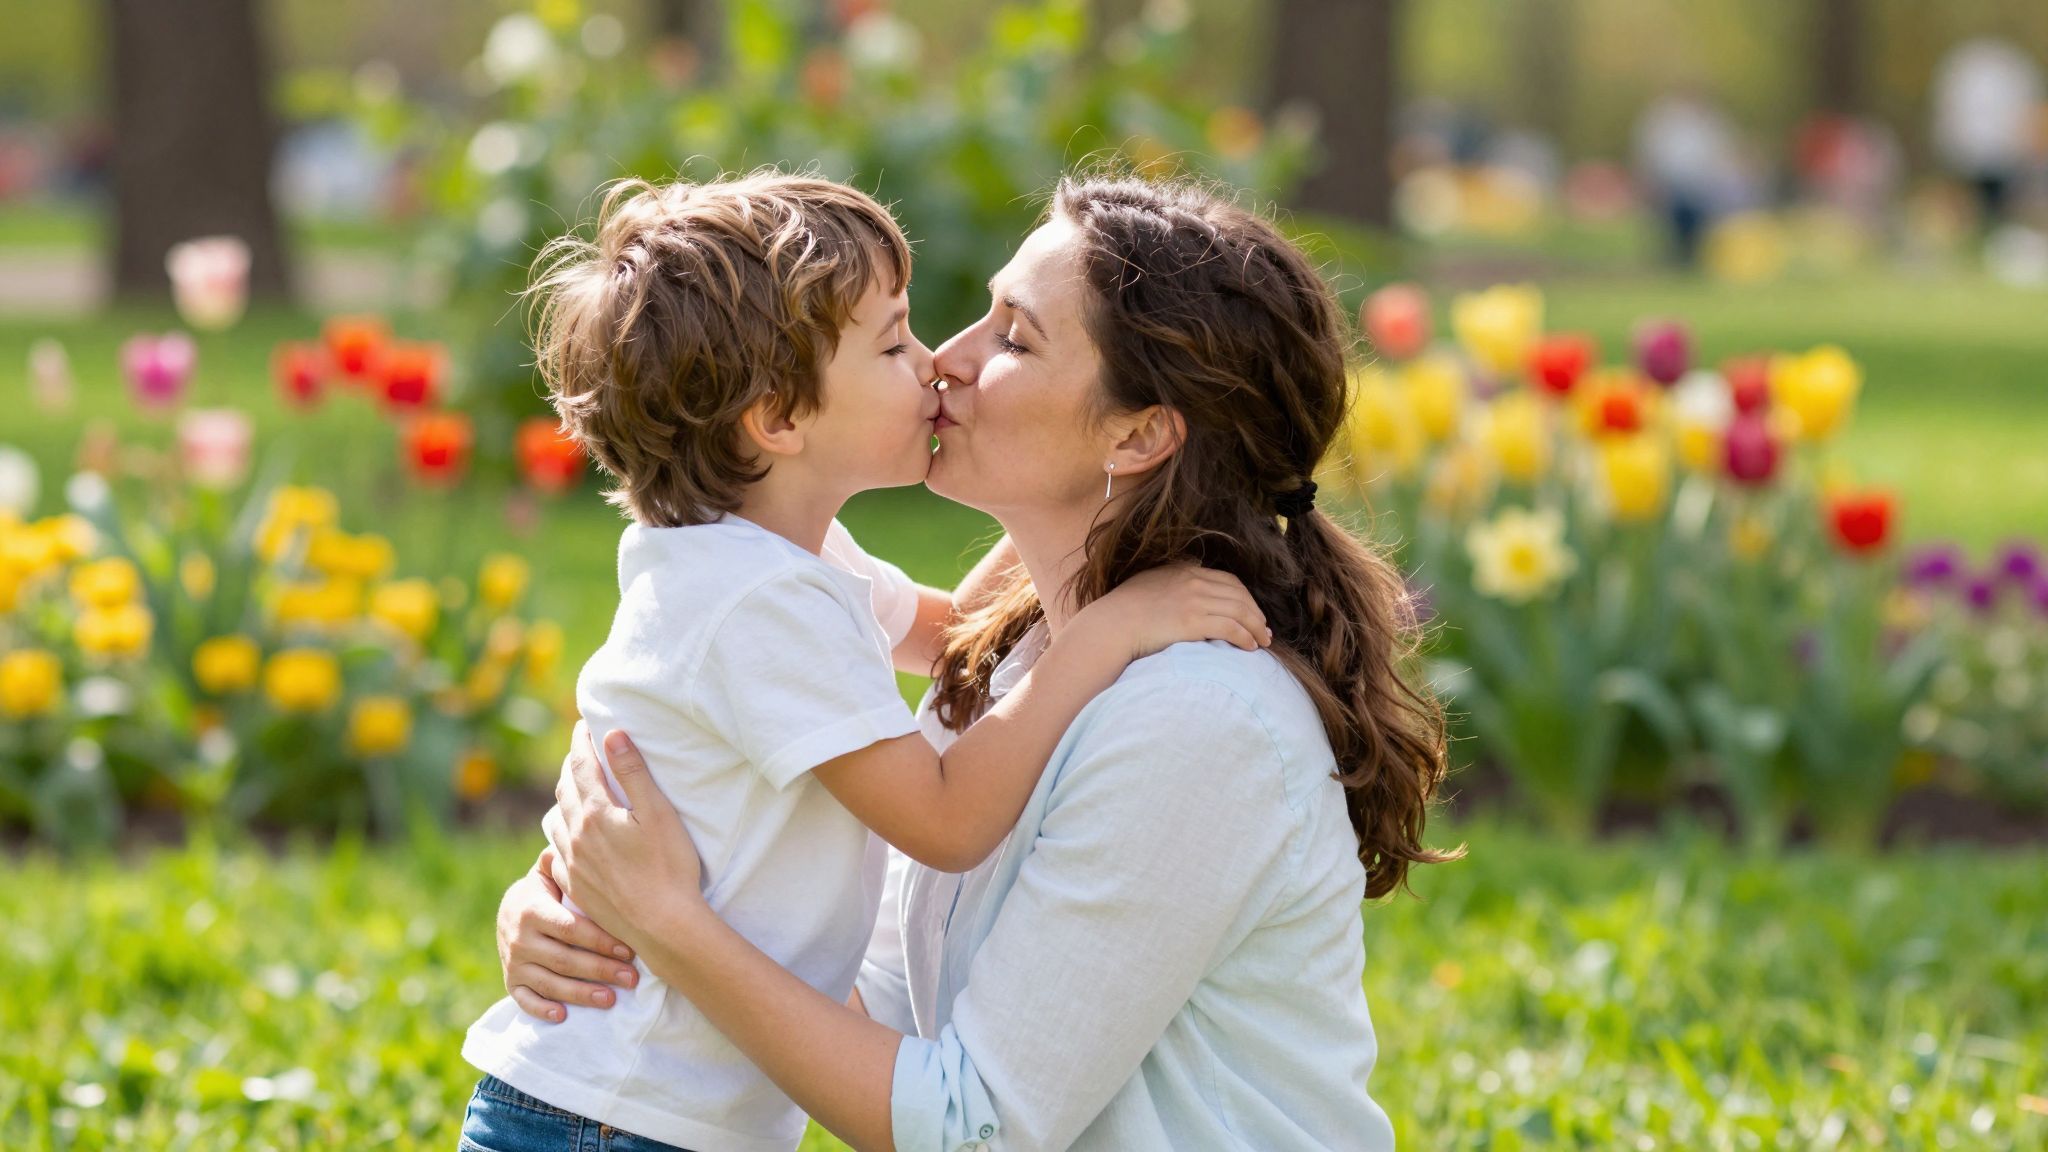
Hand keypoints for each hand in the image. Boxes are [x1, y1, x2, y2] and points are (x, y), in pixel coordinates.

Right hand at [496, 847, 640, 1021]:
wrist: (511, 912)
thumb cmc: (548, 891)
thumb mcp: (551, 874)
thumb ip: (566, 863)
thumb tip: (586, 839)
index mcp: (531, 909)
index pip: (570, 929)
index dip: (600, 941)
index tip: (629, 950)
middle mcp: (518, 937)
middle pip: (564, 959)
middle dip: (600, 970)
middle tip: (631, 978)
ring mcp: (513, 962)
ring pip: (550, 983)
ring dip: (581, 994)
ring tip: (611, 1000)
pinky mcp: (511, 982)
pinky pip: (524, 1000)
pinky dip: (542, 1010)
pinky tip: (564, 1016)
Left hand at [542, 723, 708, 958]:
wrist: (661, 925)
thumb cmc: (668, 866)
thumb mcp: (657, 812)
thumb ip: (633, 772)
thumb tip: (612, 735)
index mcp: (596, 813)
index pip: (582, 766)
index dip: (581, 742)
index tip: (583, 724)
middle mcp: (576, 836)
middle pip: (565, 790)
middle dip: (571, 766)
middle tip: (580, 752)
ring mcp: (573, 864)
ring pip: (556, 821)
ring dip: (563, 799)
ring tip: (572, 789)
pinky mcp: (576, 887)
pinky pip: (557, 852)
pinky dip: (561, 834)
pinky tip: (569, 836)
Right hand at [1079, 565, 1271, 657]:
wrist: (1110, 625)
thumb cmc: (1122, 611)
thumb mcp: (1149, 583)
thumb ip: (1168, 582)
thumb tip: (1180, 589)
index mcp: (1185, 570)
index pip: (1228, 580)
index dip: (1246, 597)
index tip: (1252, 612)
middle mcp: (1193, 581)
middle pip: (1239, 594)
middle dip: (1256, 613)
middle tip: (1265, 630)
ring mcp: (1194, 600)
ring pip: (1240, 611)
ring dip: (1256, 627)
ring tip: (1263, 641)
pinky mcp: (1192, 622)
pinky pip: (1230, 627)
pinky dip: (1245, 636)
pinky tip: (1250, 647)